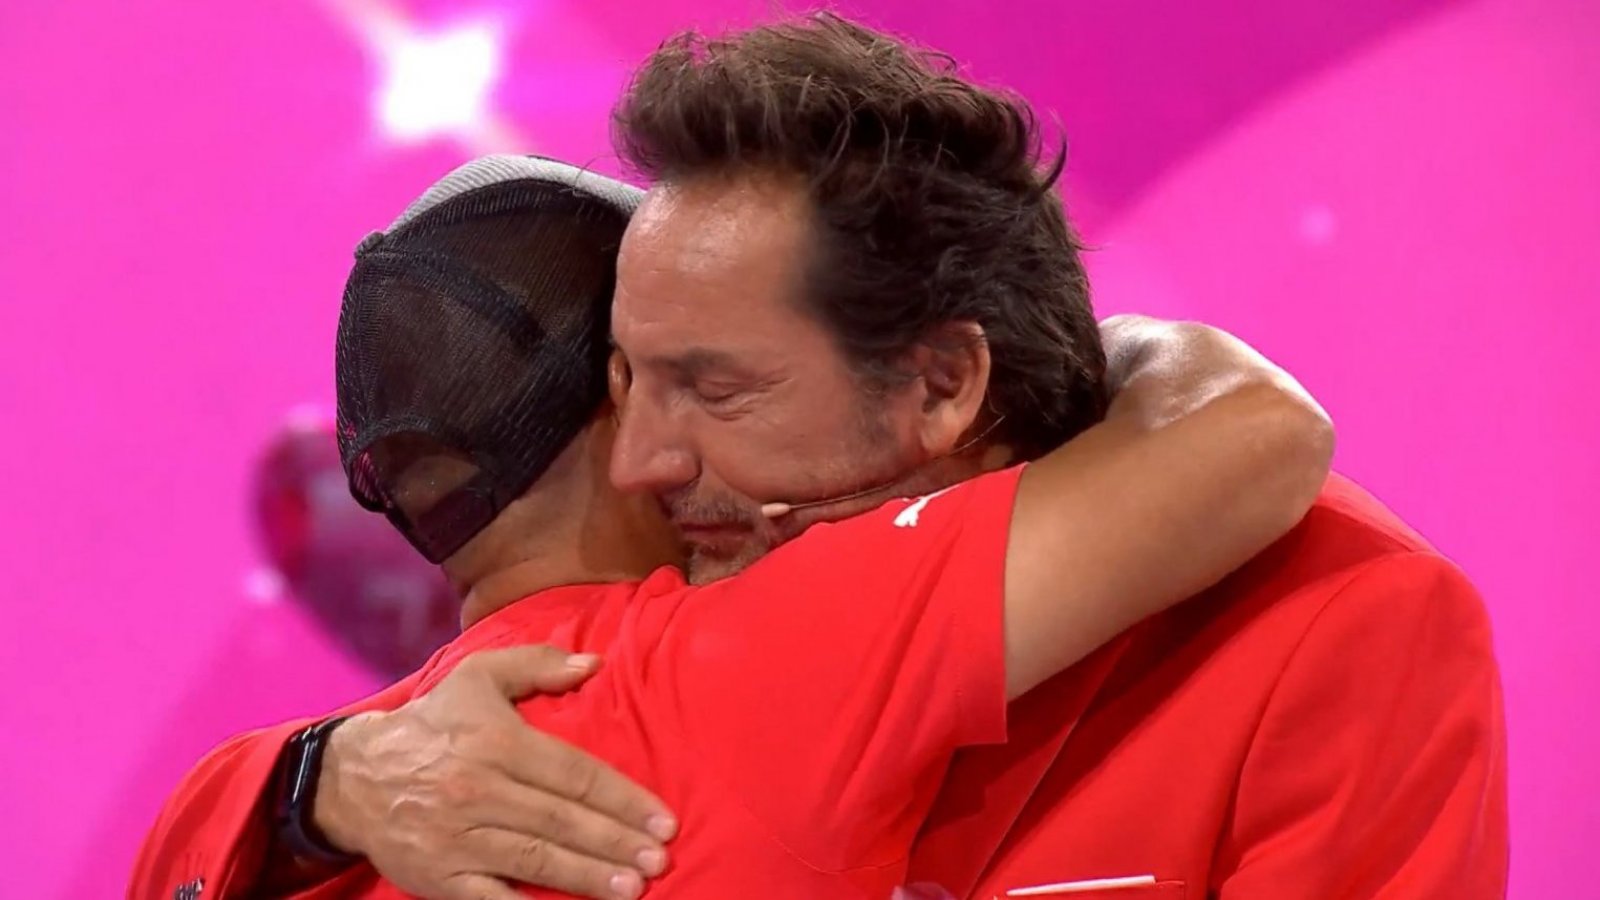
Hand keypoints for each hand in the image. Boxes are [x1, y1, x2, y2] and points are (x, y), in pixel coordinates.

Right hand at [313, 645, 677, 899]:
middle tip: (659, 859)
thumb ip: (538, 665)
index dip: (623, 798)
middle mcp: (478, 790)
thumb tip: (595, 664)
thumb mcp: (478, 676)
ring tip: (632, 889)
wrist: (352, 776)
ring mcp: (457, 838)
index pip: (574, 774)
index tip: (662, 819)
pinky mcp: (439, 878)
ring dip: (587, 877)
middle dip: (615, 842)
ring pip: (534, 860)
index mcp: (497, 742)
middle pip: (561, 821)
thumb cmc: (432, 723)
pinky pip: (491, 899)